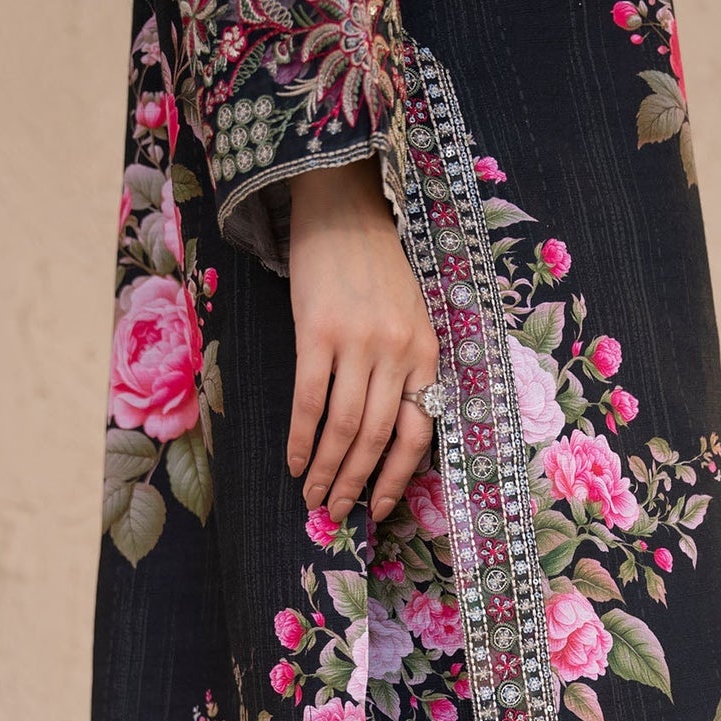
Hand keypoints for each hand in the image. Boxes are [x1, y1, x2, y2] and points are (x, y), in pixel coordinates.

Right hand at [286, 156, 438, 522]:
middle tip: (335, 512)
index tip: (379, 508)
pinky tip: (293, 461)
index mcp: (427, 355)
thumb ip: (406, 373)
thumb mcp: (411, 320)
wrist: (343, 208)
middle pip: (377, 438)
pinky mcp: (318, 332)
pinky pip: (309, 400)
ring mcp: (358, 342)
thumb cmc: (377, 271)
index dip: (398, 478)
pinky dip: (301, 438)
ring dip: (326, 470)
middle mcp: (398, 352)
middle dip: (355, 483)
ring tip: (311, 496)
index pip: (419, 433)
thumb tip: (385, 439)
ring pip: (344, 427)